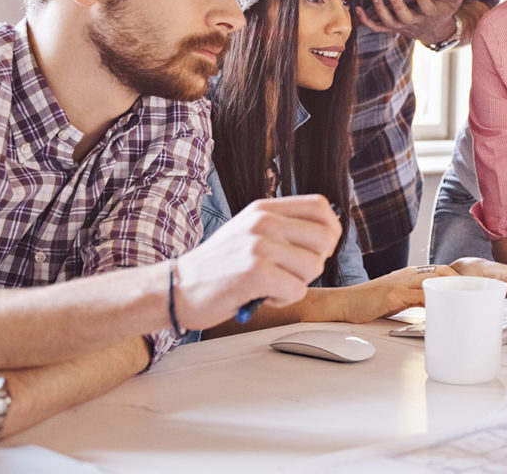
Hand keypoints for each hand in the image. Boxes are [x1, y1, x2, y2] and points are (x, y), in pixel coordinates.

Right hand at [174, 194, 342, 328]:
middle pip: (325, 239)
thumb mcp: (249, 232)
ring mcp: (258, 245)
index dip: (330, 230)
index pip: (320, 207)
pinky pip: (296, 290)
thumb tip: (328, 233)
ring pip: (314, 267)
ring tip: (270, 284)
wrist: (177, 288)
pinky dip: (283, 300)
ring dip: (297, 283)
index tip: (317, 249)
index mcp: (264, 209)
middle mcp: (263, 221)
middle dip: (315, 263)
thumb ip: (283, 227)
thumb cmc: (218, 266)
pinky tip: (262, 296)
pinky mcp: (255, 272)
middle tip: (289, 273)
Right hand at [335, 264, 461, 323]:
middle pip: (442, 270)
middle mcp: (407, 274)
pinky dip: (433, 301)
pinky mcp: (394, 295)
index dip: (457, 277)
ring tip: (465, 300)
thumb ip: (415, 299)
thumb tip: (434, 308)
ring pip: (434, 279)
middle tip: (474, 295)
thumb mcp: (397, 298)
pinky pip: (419, 295)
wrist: (345, 302)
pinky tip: (443, 309)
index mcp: (409, 274)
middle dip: (461, 281)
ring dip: (452, 288)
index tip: (471, 288)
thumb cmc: (369, 302)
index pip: (440, 269)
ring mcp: (401, 283)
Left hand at [356, 0, 474, 45]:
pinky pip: (376, 27)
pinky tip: (356, 9)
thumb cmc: (442, 12)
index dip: (423, 1)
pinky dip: (365, 21)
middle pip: (404, 17)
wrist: (433, 33)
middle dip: (397, 5)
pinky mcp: (391, 28)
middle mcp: (414, 23)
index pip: (427, 9)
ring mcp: (401, 26)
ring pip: (388, 22)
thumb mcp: (454, 2)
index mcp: (430, 15)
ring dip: (379, 9)